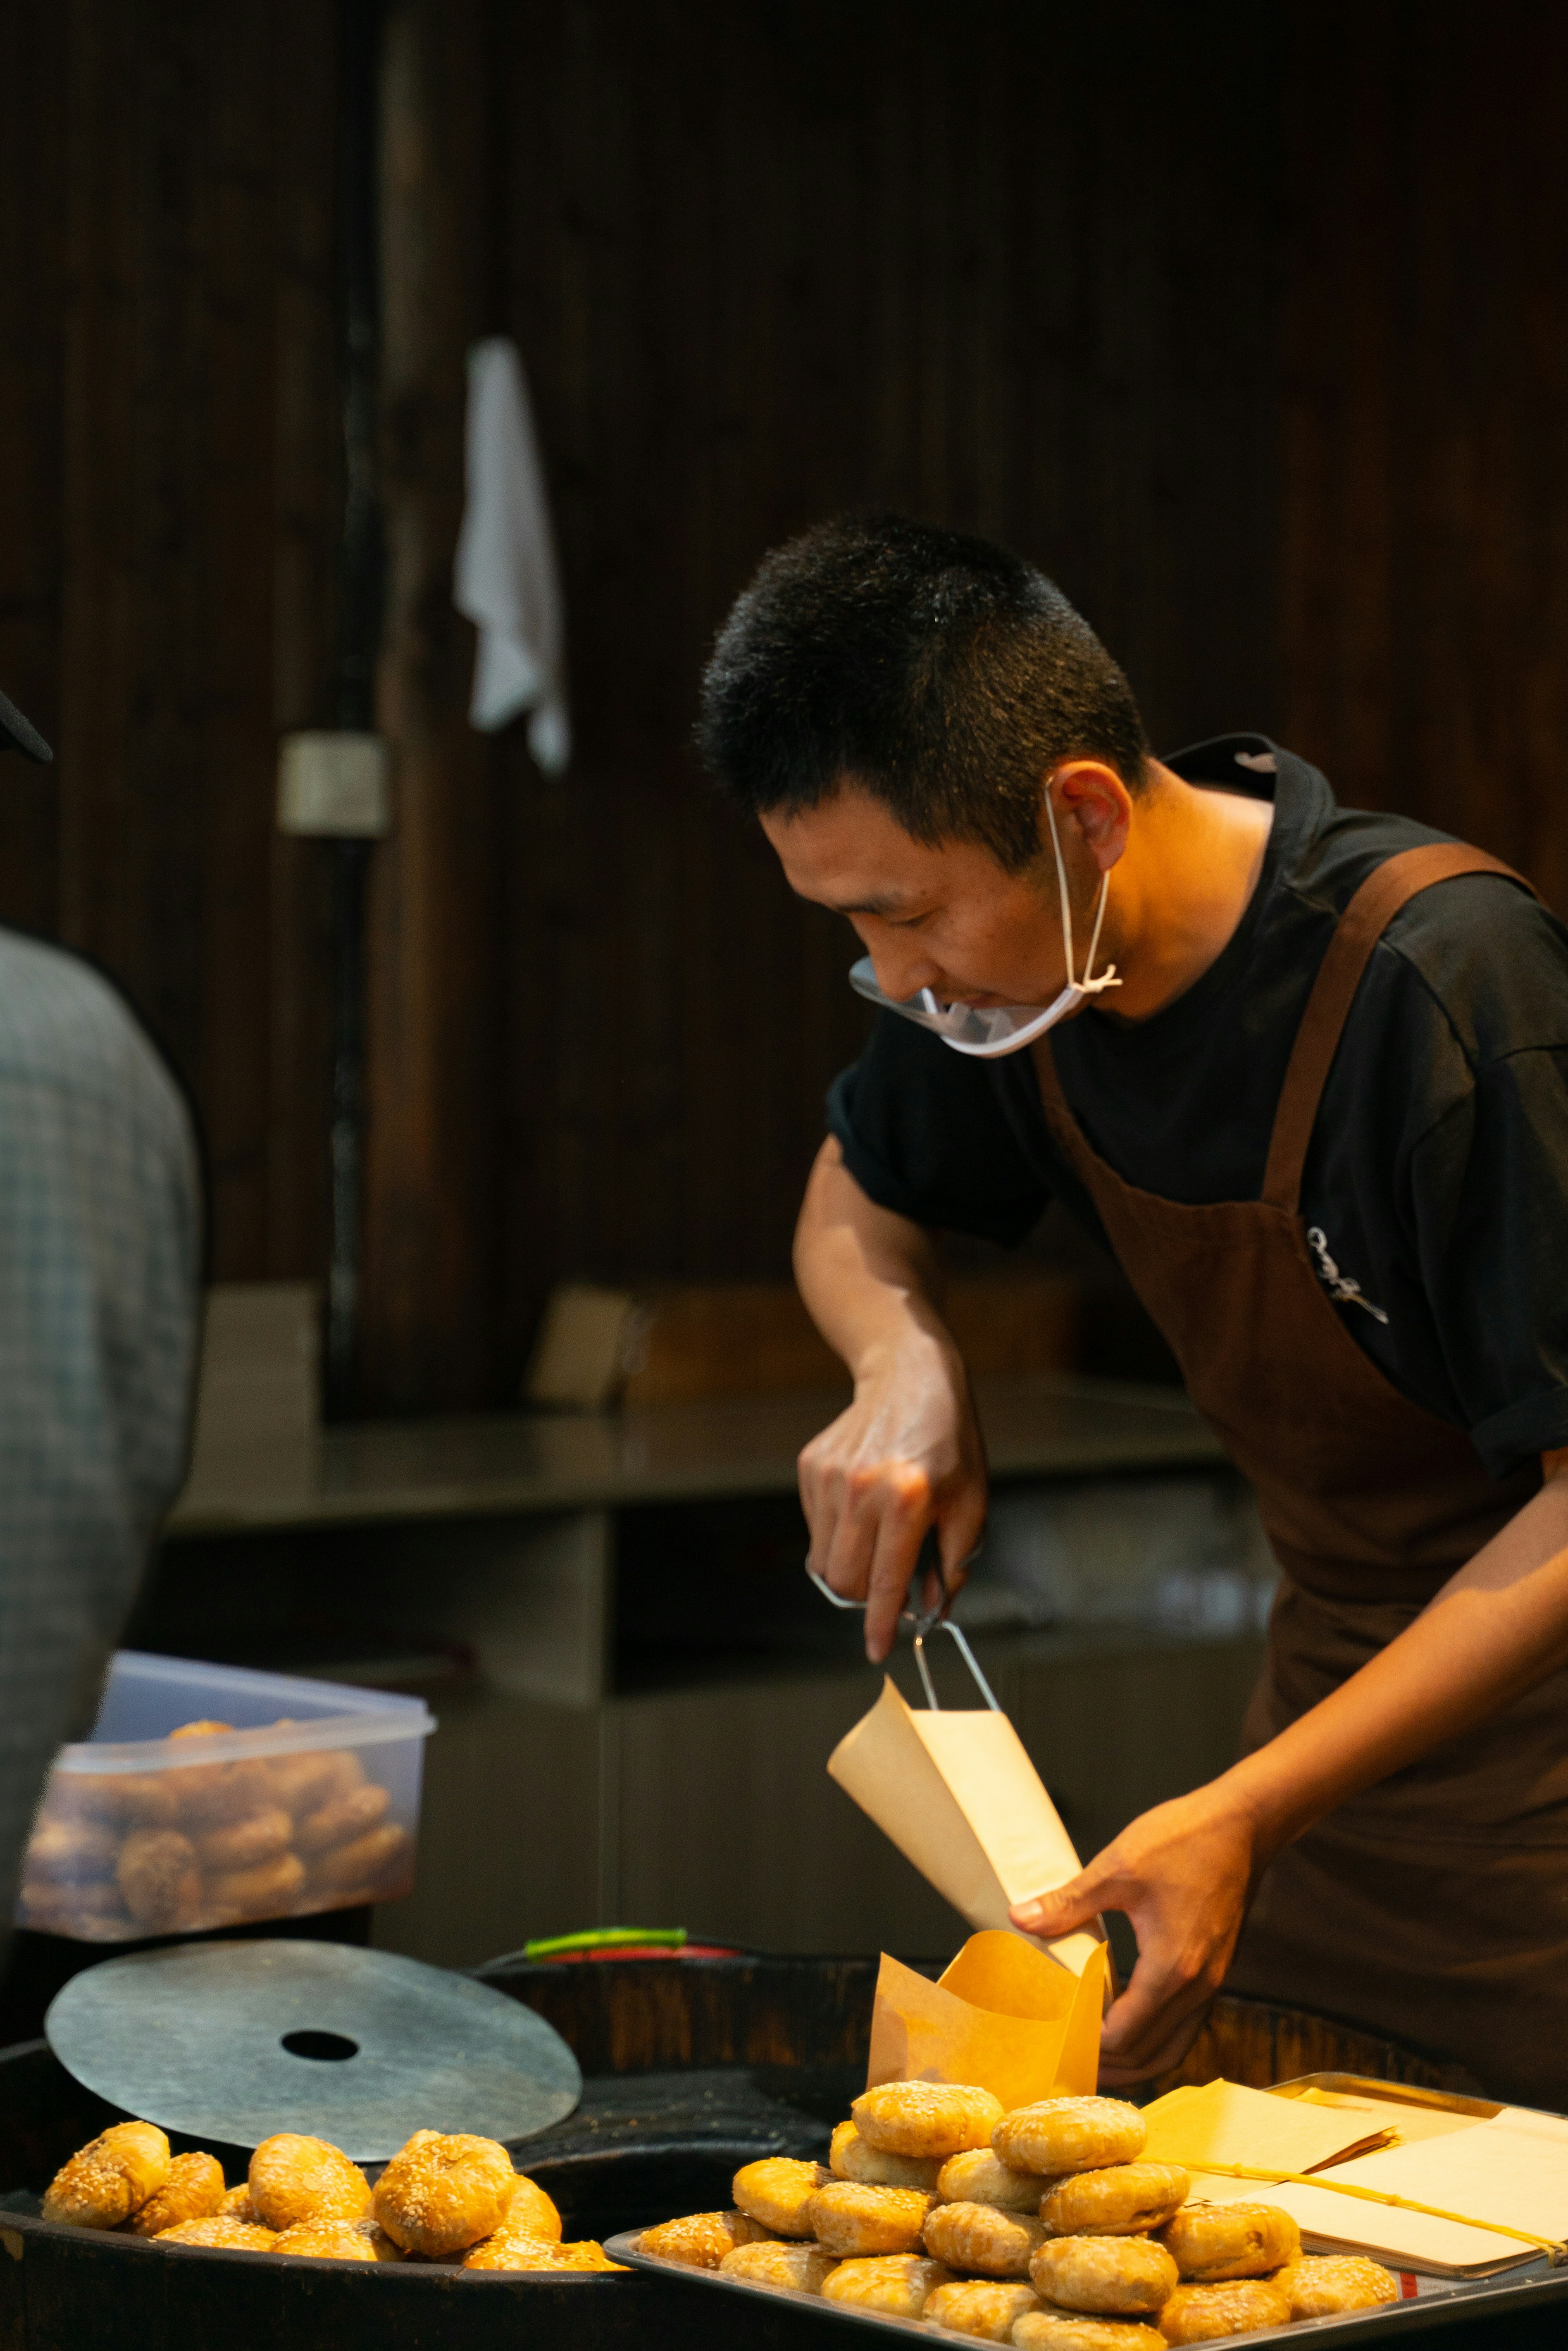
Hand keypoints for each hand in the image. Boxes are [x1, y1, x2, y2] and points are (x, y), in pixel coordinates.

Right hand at [798, 1341, 987, 1662]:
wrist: (909, 1375)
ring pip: (823, 1559)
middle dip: (862, 1599)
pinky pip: (815, 1527)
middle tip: (887, 1590)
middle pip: (843, 1580)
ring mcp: (830, 1477)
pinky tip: (863, 1506)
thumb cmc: (949, 1442)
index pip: (883, 1582)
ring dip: (849, 1567)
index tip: (878, 1651)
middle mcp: (862, 1488)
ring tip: (879, 1540)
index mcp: (908, 1499)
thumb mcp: (971, 1502)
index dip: (879, 1624)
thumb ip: (951, 1562)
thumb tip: (931, 1609)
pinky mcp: (811, 1466)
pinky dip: (838, 1533)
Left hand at [1009, 1780, 1261, 2086]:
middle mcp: (1197, 1987)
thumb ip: (1070, 1902)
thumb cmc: (1183, 1840)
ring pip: (1173, 2047)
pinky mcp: (1216, 1971)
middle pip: (1149, 2055)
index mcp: (1171, 1968)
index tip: (1052, 2044)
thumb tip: (1021, 1918)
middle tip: (1067, 2065)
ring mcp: (1212, 1983)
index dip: (1086, 2046)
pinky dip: (1157, 2039)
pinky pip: (1186, 2026)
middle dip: (1108, 2067)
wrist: (1241, 1825)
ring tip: (1095, 2058)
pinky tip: (1130, 2025)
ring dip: (1135, 2061)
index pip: (1124, 2035)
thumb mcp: (1118, 1867)